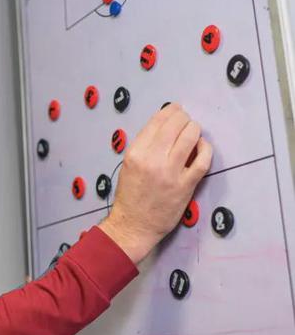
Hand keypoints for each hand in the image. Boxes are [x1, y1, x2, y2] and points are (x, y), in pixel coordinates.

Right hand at [99, 104, 212, 263]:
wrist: (134, 224)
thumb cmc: (130, 195)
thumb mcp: (129, 165)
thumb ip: (145, 146)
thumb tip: (166, 127)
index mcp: (136, 152)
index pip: (157, 121)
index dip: (171, 110)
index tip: (176, 109)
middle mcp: (152, 159)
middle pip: (176, 125)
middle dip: (184, 118)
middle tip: (186, 121)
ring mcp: (171, 172)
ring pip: (190, 137)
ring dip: (195, 130)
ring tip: (194, 132)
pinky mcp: (186, 185)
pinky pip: (203, 159)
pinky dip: (206, 148)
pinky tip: (202, 146)